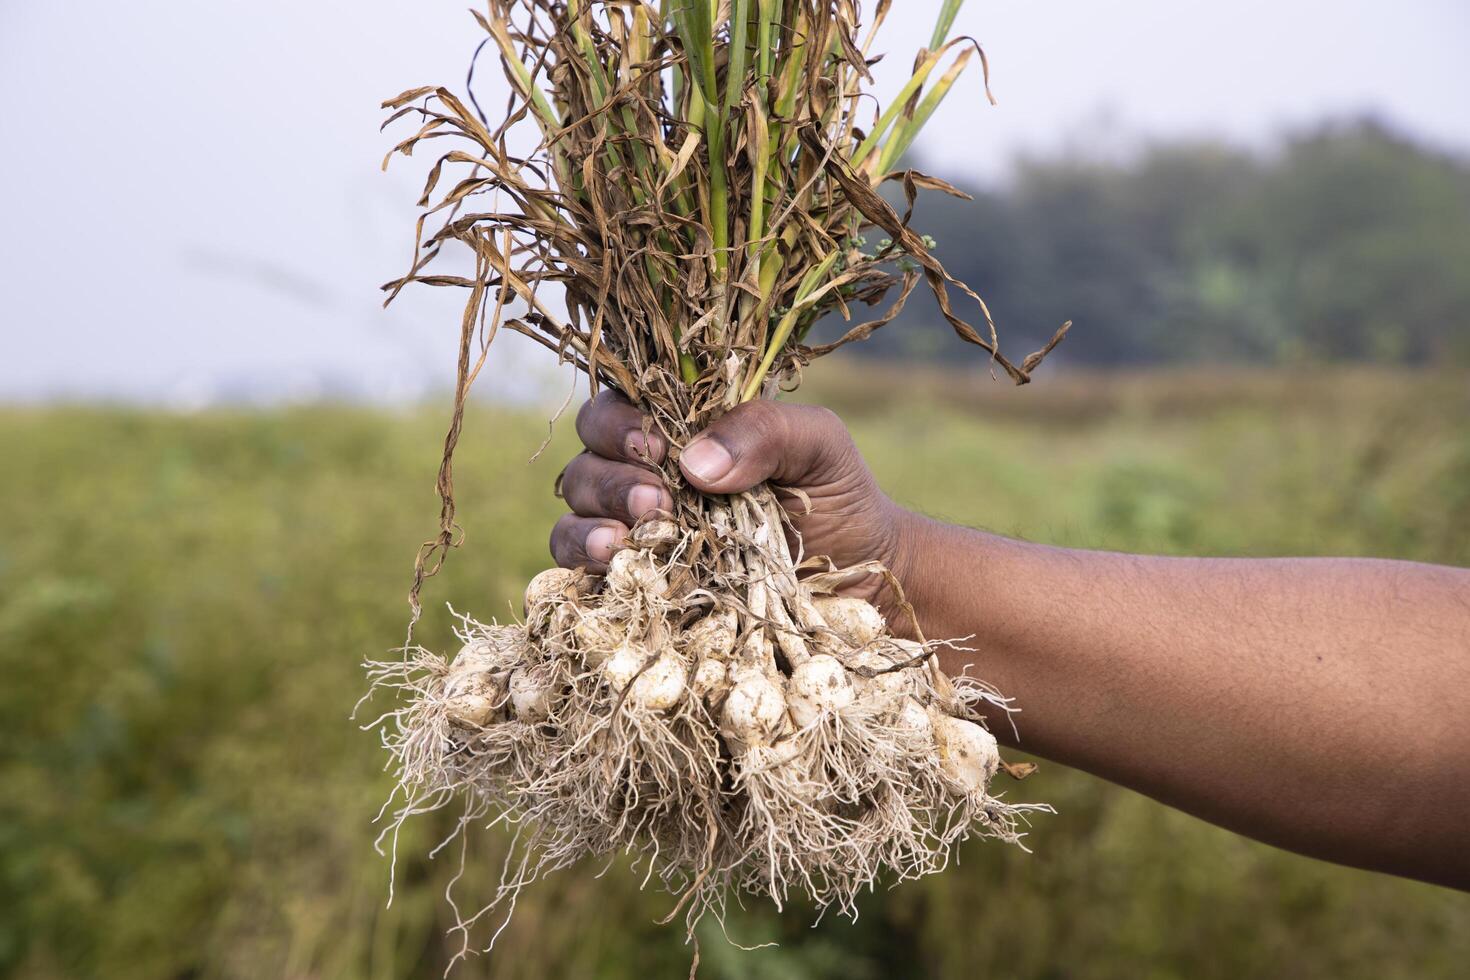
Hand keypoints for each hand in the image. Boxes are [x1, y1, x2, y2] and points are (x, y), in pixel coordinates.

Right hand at [549, 391, 916, 611]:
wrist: (860, 578)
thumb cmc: (837, 498)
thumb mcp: (818, 446)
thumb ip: (765, 430)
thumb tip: (693, 463)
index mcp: (686, 422)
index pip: (626, 400)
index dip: (624, 418)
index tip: (656, 447)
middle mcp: (650, 466)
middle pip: (592, 448)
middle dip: (614, 471)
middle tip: (659, 500)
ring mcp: (635, 521)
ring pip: (578, 498)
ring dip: (596, 511)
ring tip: (634, 532)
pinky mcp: (631, 574)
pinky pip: (573, 558)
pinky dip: (579, 553)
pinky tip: (612, 558)